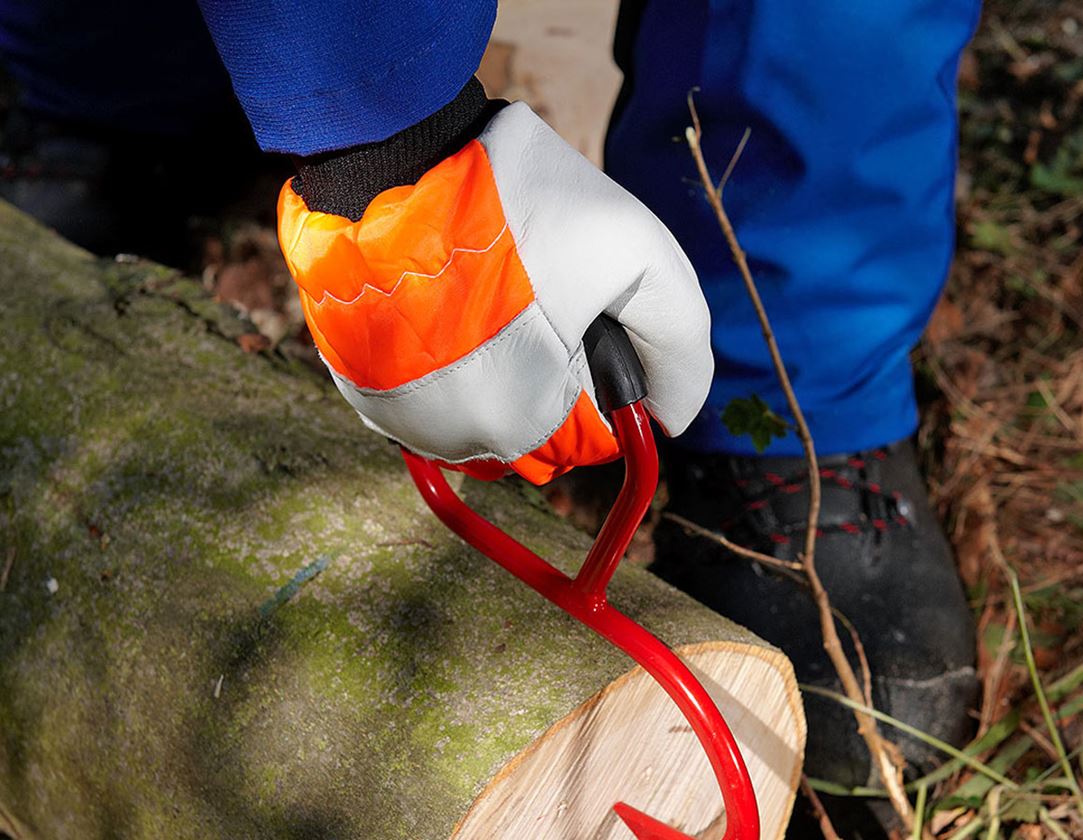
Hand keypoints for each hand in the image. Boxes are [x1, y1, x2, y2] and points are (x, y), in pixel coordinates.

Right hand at [278, 102, 711, 483]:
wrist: (391, 159)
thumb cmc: (522, 207)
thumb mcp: (640, 258)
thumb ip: (679, 347)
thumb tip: (671, 418)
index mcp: (519, 425)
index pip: (592, 443)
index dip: (607, 382)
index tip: (590, 321)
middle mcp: (452, 439)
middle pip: (536, 435)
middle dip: (554, 378)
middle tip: (538, 298)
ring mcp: (398, 415)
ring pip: (480, 421)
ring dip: (500, 375)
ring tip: (493, 297)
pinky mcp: (360, 386)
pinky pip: (426, 400)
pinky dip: (448, 368)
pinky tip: (452, 309)